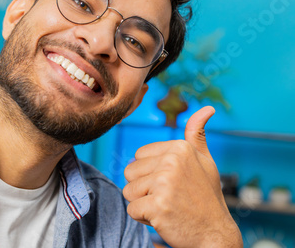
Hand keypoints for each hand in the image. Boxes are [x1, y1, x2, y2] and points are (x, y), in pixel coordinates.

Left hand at [123, 106, 241, 247]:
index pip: (138, 157)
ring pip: (129, 191)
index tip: (173, 183)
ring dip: (143, 203)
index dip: (150, 174)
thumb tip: (207, 109)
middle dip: (144, 189)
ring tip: (167, 207)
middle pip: (130, 173)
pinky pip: (132, 209)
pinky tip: (164, 218)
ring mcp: (165, 183)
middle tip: (170, 197)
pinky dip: (144, 218)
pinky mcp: (158, 205)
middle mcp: (172, 161)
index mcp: (179, 148)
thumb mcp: (205, 161)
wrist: (216, 235)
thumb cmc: (206, 197)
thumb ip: (197, 134)